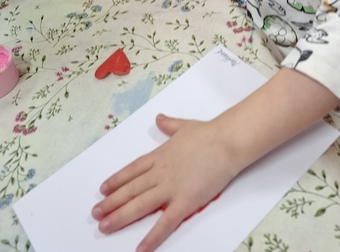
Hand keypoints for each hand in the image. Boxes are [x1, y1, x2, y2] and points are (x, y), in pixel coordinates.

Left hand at [92, 115, 238, 251]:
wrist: (226, 141)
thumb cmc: (209, 133)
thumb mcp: (184, 126)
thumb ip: (169, 125)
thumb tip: (159, 118)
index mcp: (161, 155)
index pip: (133, 170)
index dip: (117, 180)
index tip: (103, 189)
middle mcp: (161, 172)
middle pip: (131, 189)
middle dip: (111, 202)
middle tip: (96, 213)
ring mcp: (172, 188)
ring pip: (140, 205)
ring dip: (120, 217)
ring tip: (104, 226)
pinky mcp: (186, 201)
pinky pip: (165, 223)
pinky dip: (152, 237)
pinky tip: (140, 249)